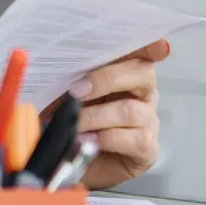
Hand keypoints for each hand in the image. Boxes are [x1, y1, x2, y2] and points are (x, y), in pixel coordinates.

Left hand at [53, 38, 168, 189]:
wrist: (66, 160)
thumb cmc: (65, 118)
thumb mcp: (59, 90)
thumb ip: (64, 73)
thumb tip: (51, 56)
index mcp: (123, 71)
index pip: (142, 50)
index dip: (149, 44)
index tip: (154, 44)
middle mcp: (142, 93)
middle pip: (142, 74)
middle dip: (107, 79)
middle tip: (76, 90)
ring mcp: (147, 121)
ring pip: (132, 110)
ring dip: (96, 116)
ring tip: (74, 124)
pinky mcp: (147, 149)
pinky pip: (135, 139)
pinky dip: (106, 139)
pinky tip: (87, 141)